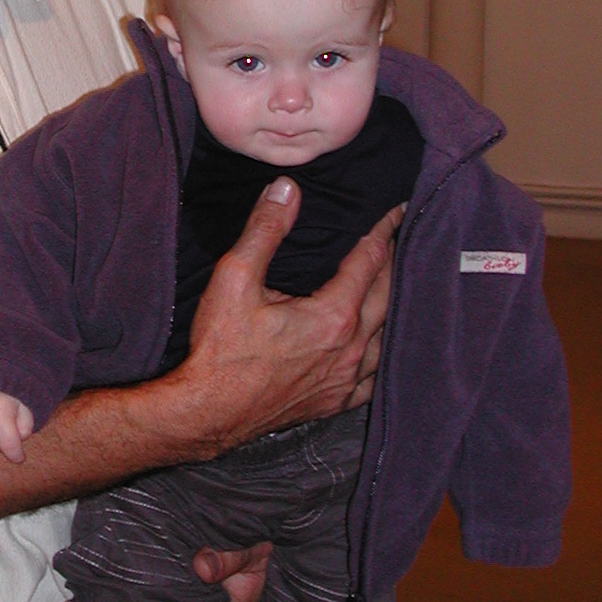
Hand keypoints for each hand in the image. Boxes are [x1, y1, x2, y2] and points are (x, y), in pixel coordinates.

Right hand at [172, 185, 402, 457]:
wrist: (207, 412)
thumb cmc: (220, 349)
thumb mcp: (234, 279)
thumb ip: (264, 231)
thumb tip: (287, 189)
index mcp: (333, 316)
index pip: (370, 261)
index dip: (382, 231)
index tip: (394, 210)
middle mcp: (350, 349)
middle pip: (387, 294)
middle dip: (390, 262)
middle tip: (391, 238)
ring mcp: (346, 380)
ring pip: (387, 335)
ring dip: (390, 305)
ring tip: (388, 283)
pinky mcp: (335, 401)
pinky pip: (374, 376)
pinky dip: (380, 352)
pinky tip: (376, 344)